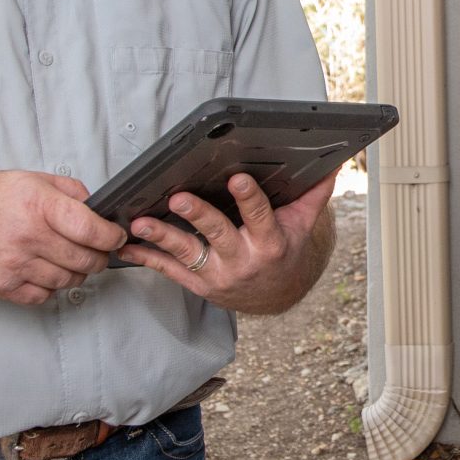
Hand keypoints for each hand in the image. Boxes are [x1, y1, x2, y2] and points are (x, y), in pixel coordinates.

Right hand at [0, 170, 127, 306]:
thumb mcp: (30, 179)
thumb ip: (69, 192)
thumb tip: (98, 210)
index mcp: (38, 205)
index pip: (92, 231)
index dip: (112, 237)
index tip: (115, 237)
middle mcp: (27, 237)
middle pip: (85, 261)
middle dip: (98, 257)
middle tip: (96, 251)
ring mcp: (13, 265)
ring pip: (67, 281)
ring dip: (74, 273)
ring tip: (65, 259)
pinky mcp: (1, 286)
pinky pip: (42, 296)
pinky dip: (49, 287)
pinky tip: (42, 270)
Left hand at [120, 171, 335, 314]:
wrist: (275, 296)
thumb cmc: (285, 252)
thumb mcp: (303, 225)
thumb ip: (314, 193)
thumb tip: (333, 163)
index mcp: (270, 243)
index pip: (260, 216)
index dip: (248, 198)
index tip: (237, 178)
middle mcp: (242, 261)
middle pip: (218, 234)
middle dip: (198, 215)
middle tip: (179, 198)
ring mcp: (218, 275)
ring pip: (188, 254)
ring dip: (162, 237)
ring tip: (141, 223)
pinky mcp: (198, 284)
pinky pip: (169, 271)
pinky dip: (146, 258)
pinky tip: (126, 247)